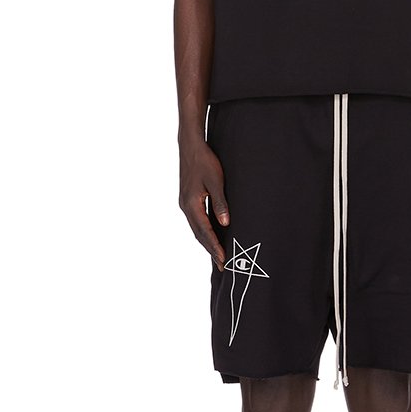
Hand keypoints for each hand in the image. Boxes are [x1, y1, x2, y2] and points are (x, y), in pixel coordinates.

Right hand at [179, 134, 229, 270]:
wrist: (190, 146)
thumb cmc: (205, 161)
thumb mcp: (215, 181)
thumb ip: (220, 202)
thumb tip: (225, 223)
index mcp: (191, 204)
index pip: (205, 232)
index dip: (215, 247)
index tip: (224, 260)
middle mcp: (186, 207)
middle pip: (199, 234)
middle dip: (211, 250)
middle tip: (223, 265)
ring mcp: (185, 204)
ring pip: (197, 229)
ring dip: (207, 242)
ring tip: (218, 255)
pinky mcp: (188, 200)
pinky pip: (196, 221)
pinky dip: (204, 232)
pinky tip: (212, 235)